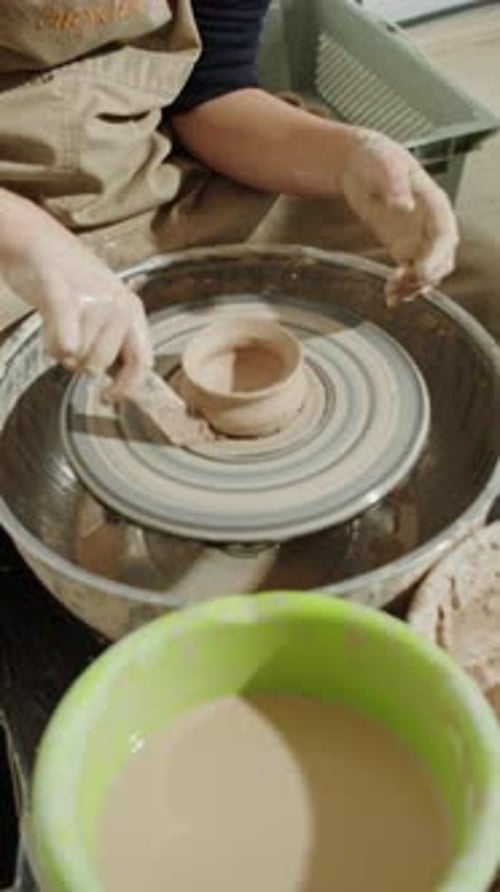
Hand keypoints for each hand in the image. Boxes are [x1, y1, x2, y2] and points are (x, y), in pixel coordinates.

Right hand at [0, 193, 151, 396]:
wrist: (36, 239)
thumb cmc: (68, 279)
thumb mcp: (104, 306)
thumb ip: (115, 341)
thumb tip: (123, 386)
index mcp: (131, 309)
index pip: (142, 361)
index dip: (128, 387)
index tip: (111, 398)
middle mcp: (117, 304)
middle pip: (101, 364)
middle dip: (80, 365)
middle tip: (67, 346)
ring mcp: (92, 298)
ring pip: (76, 355)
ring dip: (59, 350)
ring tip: (54, 327)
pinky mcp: (62, 292)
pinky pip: (65, 337)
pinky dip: (59, 345)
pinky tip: (58, 342)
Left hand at [341, 130, 458, 305]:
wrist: (359, 164)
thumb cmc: (376, 158)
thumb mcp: (384, 165)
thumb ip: (395, 185)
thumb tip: (404, 206)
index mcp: (434, 203)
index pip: (445, 234)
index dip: (437, 256)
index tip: (423, 272)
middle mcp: (431, 224)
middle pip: (442, 258)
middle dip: (426, 276)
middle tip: (403, 285)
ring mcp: (419, 238)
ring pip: (428, 272)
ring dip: (414, 286)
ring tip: (392, 291)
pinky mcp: (404, 249)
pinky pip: (411, 275)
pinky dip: (403, 288)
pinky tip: (390, 296)